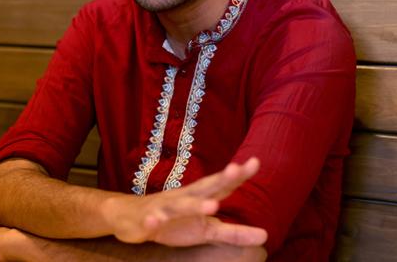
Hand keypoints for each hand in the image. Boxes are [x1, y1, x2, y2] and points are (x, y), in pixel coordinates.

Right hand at [103, 157, 266, 246]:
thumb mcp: (206, 230)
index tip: (255, 162)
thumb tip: (265, 236)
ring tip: (212, 205)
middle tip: (236, 170)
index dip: (237, 175)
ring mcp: (164, 208)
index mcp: (199, 197)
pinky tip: (155, 223)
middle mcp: (183, 198)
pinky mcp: (147, 221)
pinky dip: (153, 221)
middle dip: (220, 179)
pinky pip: (151, 221)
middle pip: (204, 187)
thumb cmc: (174, 222)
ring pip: (180, 206)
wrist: (131, 217)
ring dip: (194, 205)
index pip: (221, 185)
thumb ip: (233, 232)